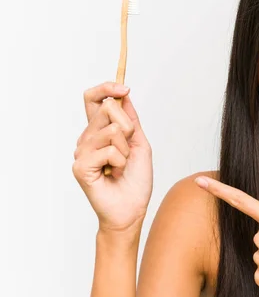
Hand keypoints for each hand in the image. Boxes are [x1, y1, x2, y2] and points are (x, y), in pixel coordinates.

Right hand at [72, 82, 152, 231]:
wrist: (132, 209)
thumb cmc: (135, 180)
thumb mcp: (139, 143)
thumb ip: (131, 119)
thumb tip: (123, 95)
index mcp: (99, 131)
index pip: (93, 99)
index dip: (106, 87)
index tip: (124, 88)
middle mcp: (87, 138)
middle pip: (107, 108)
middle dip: (129, 127)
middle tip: (129, 150)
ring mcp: (81, 152)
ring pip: (112, 130)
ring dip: (126, 149)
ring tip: (121, 166)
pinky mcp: (80, 166)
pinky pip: (109, 150)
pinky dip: (120, 162)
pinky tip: (114, 174)